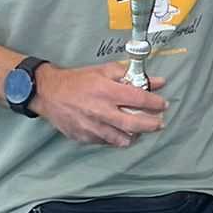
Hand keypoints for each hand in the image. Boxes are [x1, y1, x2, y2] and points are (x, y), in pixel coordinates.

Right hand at [29, 62, 167, 147]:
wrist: (49, 93)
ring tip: (141, 130)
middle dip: (152, 125)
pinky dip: (117, 139)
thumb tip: (157, 81)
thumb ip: (130, 75)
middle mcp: (101, 111)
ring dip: (136, 136)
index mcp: (107, 91)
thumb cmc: (78, 80)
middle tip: (159, 123)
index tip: (163, 104)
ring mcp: (93, 127)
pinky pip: (107, 142)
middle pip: (134, 124)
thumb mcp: (104, 70)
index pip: (139, 99)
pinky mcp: (85, 138)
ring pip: (122, 139)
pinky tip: (121, 133)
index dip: (155, 103)